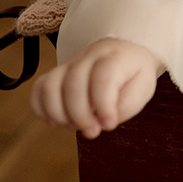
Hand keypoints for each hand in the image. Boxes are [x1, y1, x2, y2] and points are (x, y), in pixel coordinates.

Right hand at [31, 38, 162, 138]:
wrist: (124, 49)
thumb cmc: (133, 73)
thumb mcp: (143, 87)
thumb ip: (126, 105)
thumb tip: (103, 121)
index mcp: (115, 58)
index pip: (103, 78)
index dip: (104, 105)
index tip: (109, 124)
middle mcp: (89, 57)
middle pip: (73, 84)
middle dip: (80, 115)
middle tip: (92, 132)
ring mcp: (70, 63)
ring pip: (50, 86)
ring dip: (58, 113)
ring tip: (74, 126)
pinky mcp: (57, 72)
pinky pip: (39, 87)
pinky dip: (41, 108)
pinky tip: (55, 121)